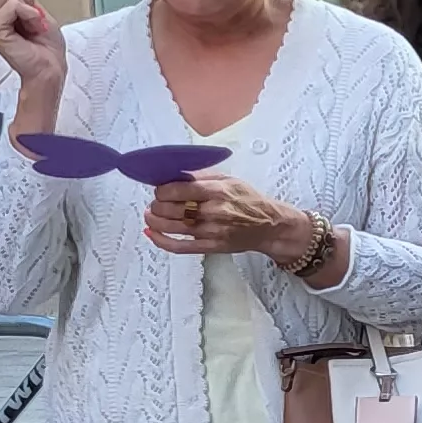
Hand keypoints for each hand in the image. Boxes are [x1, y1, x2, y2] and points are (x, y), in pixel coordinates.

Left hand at [143, 173, 307, 255]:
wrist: (270, 226)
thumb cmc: (250, 201)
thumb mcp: (229, 180)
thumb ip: (201, 177)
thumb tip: (175, 175)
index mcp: (216, 191)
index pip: (177, 190)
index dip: (161, 190)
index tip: (160, 190)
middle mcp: (212, 211)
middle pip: (169, 208)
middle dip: (157, 205)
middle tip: (157, 202)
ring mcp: (210, 231)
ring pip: (170, 227)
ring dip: (154, 221)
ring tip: (151, 215)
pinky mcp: (210, 247)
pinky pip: (179, 246)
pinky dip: (161, 241)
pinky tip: (152, 234)